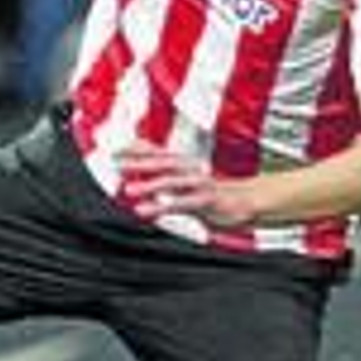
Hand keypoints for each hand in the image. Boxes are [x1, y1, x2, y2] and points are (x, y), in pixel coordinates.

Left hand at [116, 145, 255, 228]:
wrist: (246, 201)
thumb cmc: (209, 192)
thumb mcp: (183, 179)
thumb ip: (161, 171)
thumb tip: (134, 161)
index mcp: (183, 164)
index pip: (158, 151)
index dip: (137, 149)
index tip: (115, 150)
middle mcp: (190, 169)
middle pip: (163, 162)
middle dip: (140, 163)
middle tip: (117, 165)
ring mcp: (199, 184)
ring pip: (173, 181)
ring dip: (149, 184)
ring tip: (128, 189)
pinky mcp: (206, 202)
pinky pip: (183, 203)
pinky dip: (162, 206)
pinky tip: (145, 211)